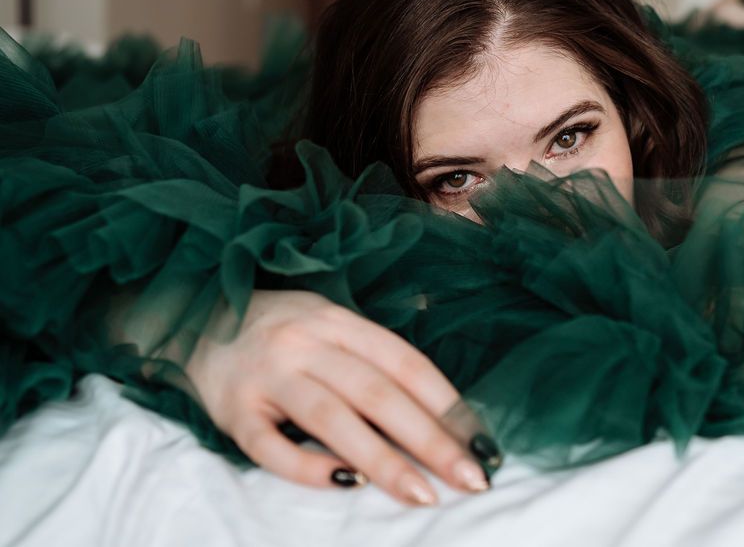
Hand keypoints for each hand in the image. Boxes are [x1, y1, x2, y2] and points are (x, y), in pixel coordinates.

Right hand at [184, 289, 495, 505]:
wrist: (192, 319)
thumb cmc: (278, 329)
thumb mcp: (329, 321)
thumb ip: (374, 353)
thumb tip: (440, 401)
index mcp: (337, 321)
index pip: (404, 363)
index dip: (447, 403)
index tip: (481, 443)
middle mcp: (306, 343)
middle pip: (378, 393)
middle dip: (431, 439)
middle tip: (471, 478)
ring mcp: (268, 376)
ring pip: (332, 419)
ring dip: (383, 460)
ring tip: (423, 495)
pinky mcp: (233, 410)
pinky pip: (269, 445)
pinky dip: (307, 467)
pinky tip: (345, 485)